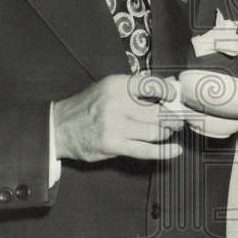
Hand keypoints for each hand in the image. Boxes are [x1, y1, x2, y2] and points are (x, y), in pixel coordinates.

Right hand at [52, 73, 183, 161]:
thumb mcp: (111, 88)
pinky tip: (175, 150)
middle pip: (157, 111)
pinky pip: (145, 150)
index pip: (152, 86)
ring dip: (167, 132)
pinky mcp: (113, 145)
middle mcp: (116, 103)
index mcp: (117, 85)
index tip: (176, 98)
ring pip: (154, 131)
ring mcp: (115, 125)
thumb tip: (172, 85)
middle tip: (178, 119)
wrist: (59, 127)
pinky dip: (164, 152)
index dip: (169, 93)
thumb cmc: (88, 106)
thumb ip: (141, 87)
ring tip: (170, 131)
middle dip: (172, 117)